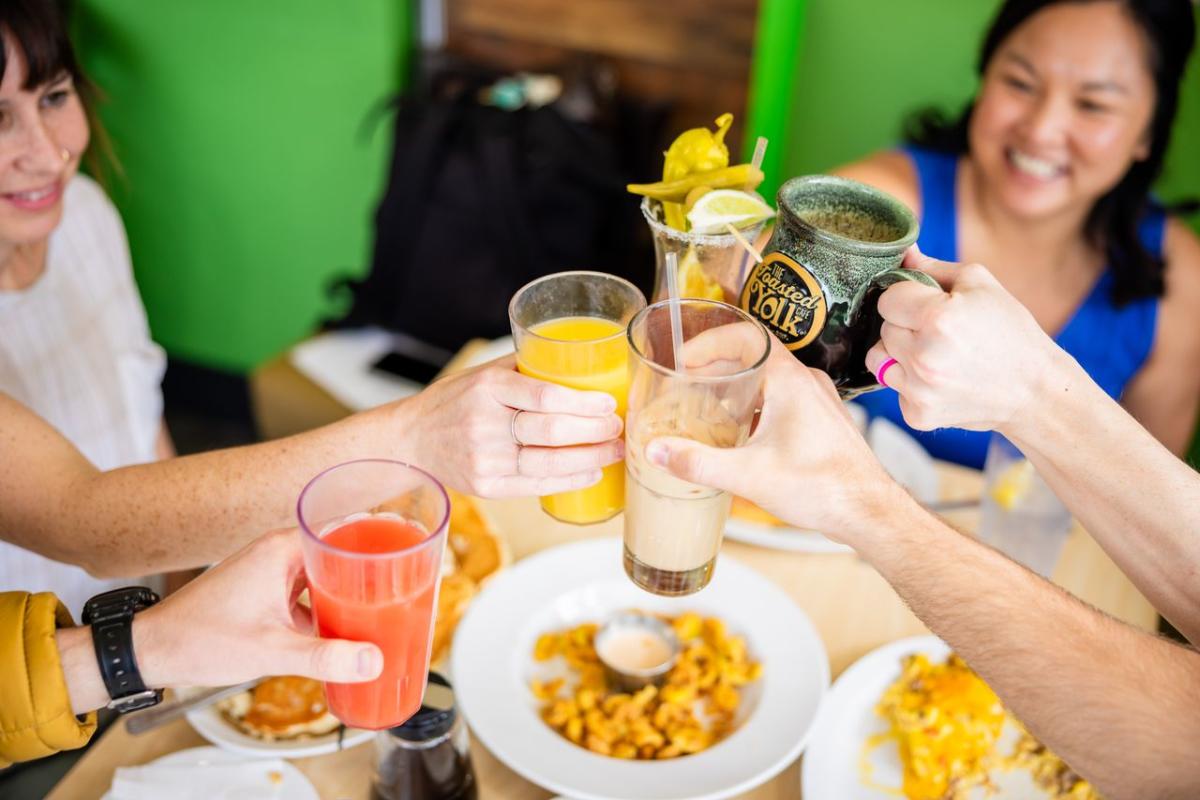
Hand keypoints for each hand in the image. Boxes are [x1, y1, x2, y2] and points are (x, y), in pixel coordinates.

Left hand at [133, 529, 382, 687]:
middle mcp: (277, 552)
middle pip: (337, 550)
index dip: (376, 536)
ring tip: (385, 605)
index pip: (342, 528)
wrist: (152, 650)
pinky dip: (327, 606)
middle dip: (369, 568)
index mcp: (281, 549)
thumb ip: (325, 657)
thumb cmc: (200, 639)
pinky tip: (344, 628)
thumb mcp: (270, 651)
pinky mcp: (263, 591)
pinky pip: (307, 591)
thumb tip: (373, 661)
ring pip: (323, 572)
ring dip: (348, 590)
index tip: (407, 546)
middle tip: (407, 581)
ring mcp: (269, 571)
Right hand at [404, 356, 624, 497]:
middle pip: (552, 432)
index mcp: (487, 387)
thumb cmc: (456, 400)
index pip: (545, 396)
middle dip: (595, 431)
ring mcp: (484, 459)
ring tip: (615, 451)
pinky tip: (592, 473)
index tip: (609, 403)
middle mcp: (483, 424)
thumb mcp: (483, 373)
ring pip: (548, 463)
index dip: (584, 403)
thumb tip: (582, 361)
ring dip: (590, 458)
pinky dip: (569, 481)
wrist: (412, 439)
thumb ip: (526, 367)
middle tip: (618, 427)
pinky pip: (536, 486)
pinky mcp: (486, 486)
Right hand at [643, 336, 909, 543]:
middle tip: (686, 380)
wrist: (868, 512)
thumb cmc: (822, 488)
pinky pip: (783, 397)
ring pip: (769, 377)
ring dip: (736, 384)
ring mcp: (818, 401)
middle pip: (754, 355)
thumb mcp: (748, 475)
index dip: (709, 342)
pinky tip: (740, 431)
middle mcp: (807, 383)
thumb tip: (658, 451)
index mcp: (790, 381)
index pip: (746, 336)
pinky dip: (756, 402)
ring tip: (706, 403)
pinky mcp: (822, 420)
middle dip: (716, 364)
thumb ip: (697, 462)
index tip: (685, 358)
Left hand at [864, 248, 1067, 432]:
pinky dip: (911, 383)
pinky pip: (894, 388)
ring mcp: (918, 389)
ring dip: (899, 354)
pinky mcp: (918, 415)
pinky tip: (941, 379)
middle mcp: (923, 356)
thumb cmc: (1011, 333)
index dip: (906, 298)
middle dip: (905, 326)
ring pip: (878, 359)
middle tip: (940, 332)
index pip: (887, 300)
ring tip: (935, 354)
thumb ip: (933, 267)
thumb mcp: (981, 285)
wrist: (1034, 390)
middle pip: (883, 329)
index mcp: (937, 317)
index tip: (927, 305)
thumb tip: (902, 252)